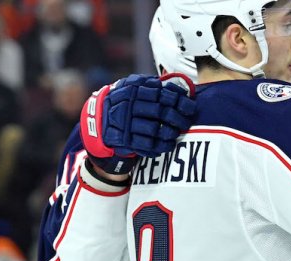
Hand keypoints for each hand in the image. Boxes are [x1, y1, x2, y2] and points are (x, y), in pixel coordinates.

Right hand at [79, 73, 196, 173]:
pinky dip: (160, 146)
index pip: (160, 94)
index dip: (178, 100)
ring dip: (169, 132)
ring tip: (176, 133)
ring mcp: (125, 124)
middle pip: (159, 112)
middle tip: (186, 122)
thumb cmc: (125, 103)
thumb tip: (176, 84)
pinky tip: (169, 144)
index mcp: (132, 90)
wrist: (100, 121)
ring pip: (154, 129)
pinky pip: (146, 145)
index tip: (190, 106)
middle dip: (177, 118)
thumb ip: (152, 85)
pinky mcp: (124, 140)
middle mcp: (128, 106)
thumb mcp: (133, 87)